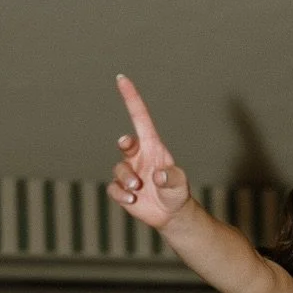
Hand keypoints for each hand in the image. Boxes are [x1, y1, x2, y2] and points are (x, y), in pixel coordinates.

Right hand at [108, 76, 192, 233]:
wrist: (170, 214)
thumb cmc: (176, 193)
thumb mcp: (179, 185)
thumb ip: (172, 179)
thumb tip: (158, 175)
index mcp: (152, 147)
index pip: (140, 118)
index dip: (131, 98)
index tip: (121, 78)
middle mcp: (138, 156)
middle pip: (125, 142)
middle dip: (125, 143)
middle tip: (127, 145)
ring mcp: (129, 172)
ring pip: (118, 169)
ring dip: (126, 178)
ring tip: (138, 189)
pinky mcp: (122, 189)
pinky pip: (113, 188)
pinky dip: (121, 194)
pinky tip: (133, 201)